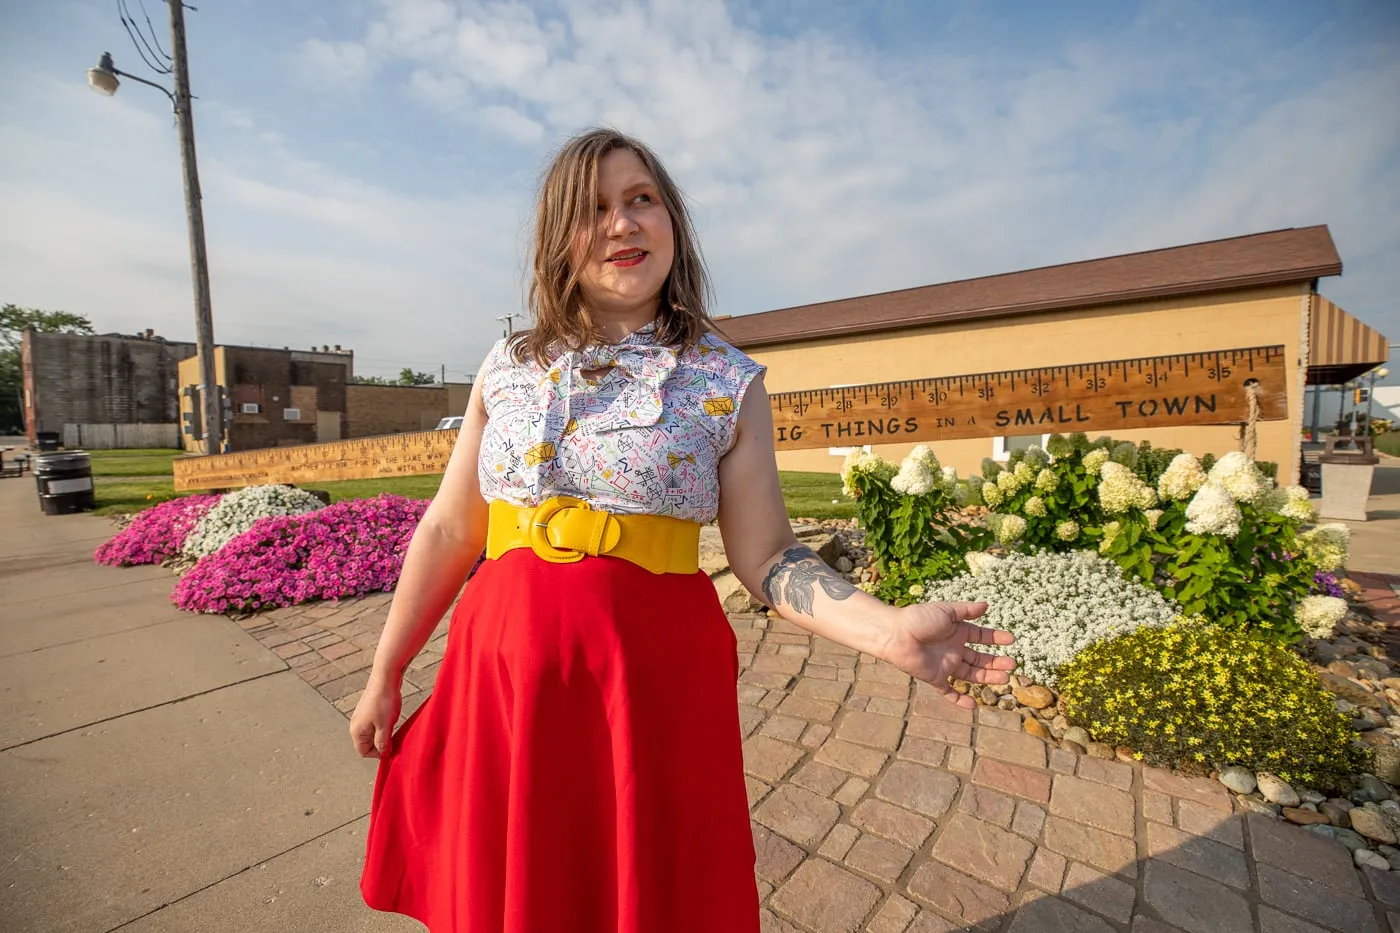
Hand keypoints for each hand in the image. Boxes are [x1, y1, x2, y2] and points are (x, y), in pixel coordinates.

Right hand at [349, 672, 402, 758]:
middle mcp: (356, 724)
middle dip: (381, 743)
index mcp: (356, 731)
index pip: (363, 752)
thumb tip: (383, 754)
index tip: (391, 748)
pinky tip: (391, 717)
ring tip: (393, 725)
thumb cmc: (384, 701)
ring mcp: (361, 715)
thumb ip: (382, 743)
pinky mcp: (369, 708)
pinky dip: (383, 724)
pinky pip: (375, 723)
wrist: (385, 677)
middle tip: (394, 737)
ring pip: (372, 732)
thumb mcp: (385, 727)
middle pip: (367, 743)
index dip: (378, 754)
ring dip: (383, 733)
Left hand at [880, 601, 1015, 709]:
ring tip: (1005, 679)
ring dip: (988, 678)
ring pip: (971, 675)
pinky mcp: (935, 678)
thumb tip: (986, 606)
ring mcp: (945, 664)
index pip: (980, 636)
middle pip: (979, 658)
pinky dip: (960, 700)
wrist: (895, 635)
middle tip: (1012, 665)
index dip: (995, 638)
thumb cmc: (918, 619)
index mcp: (956, 631)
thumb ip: (966, 610)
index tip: (1011, 640)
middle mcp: (953, 649)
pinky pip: (949, 692)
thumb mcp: (945, 611)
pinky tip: (974, 706)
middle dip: (996, 662)